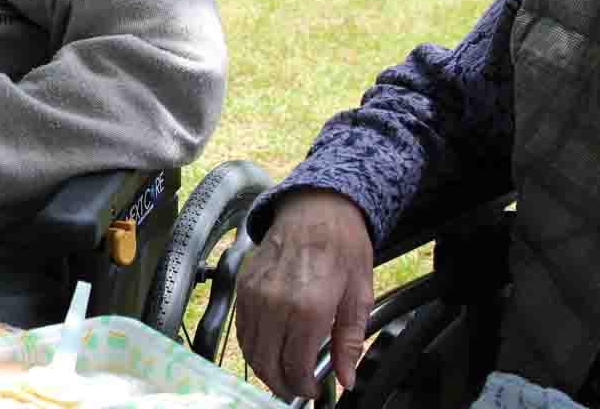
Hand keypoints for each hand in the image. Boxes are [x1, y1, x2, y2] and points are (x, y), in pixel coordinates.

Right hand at [236, 189, 373, 398]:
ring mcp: (254, 293)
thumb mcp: (359, 296)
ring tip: (280, 373)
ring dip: (263, 367)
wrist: (316, 208)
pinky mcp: (243, 284)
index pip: (296, 366)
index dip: (303, 387)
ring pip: (249, 347)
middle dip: (281, 384)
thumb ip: (350, 342)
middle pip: (267, 362)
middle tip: (295, 389)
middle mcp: (275, 303)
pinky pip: (241, 326)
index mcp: (308, 309)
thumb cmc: (342, 248)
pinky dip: (251, 344)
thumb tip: (346, 377)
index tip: (312, 391)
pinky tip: (267, 348)